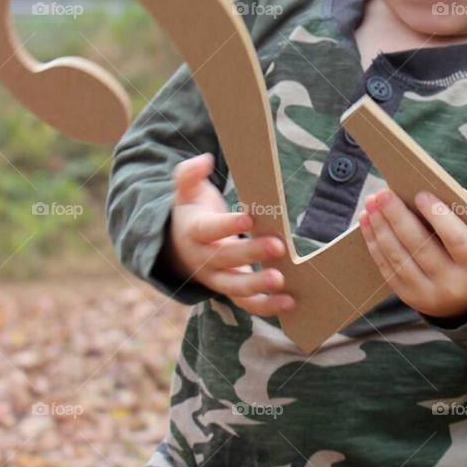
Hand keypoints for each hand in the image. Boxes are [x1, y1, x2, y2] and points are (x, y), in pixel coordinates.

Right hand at [162, 152, 295, 315]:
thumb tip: (204, 160)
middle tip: (278, 247)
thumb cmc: (191, 214)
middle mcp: (204, 259)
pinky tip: (289, 302)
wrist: (177, 251)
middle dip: (252, 254)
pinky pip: (246, 304)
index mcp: (194, 233)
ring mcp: (217, 278)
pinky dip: (266, 306)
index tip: (248, 218)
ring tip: (282, 281)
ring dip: (258, 287)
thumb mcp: (185, 192)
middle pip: (226, 258)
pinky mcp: (231, 291)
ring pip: (235, 287)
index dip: (228, 225)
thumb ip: (189, 175)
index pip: (209, 230)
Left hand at [358, 187, 466, 319]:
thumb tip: (441, 189)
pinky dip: (375, 243)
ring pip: (399, 257)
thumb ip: (466, 218)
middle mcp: (452, 284)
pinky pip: (387, 268)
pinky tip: (368, 222)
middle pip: (420, 247)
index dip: (438, 216)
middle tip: (384, 193)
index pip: (457, 239)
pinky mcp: (408, 297)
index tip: (420, 194)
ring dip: (381, 228)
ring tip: (371, 204)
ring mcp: (428, 294)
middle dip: (398, 217)